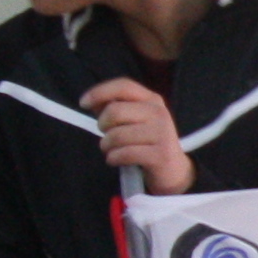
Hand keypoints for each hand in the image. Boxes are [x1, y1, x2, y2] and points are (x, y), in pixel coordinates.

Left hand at [80, 80, 192, 195]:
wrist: (174, 170)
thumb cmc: (146, 142)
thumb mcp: (134, 120)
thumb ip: (114, 107)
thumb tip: (91, 101)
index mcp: (152, 100)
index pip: (123, 86)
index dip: (100, 92)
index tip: (83, 103)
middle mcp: (159, 113)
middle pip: (114, 111)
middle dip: (102, 126)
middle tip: (107, 135)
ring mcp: (161, 134)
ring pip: (116, 135)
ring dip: (107, 146)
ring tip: (113, 150)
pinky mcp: (160, 155)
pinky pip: (123, 154)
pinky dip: (113, 159)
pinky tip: (118, 160)